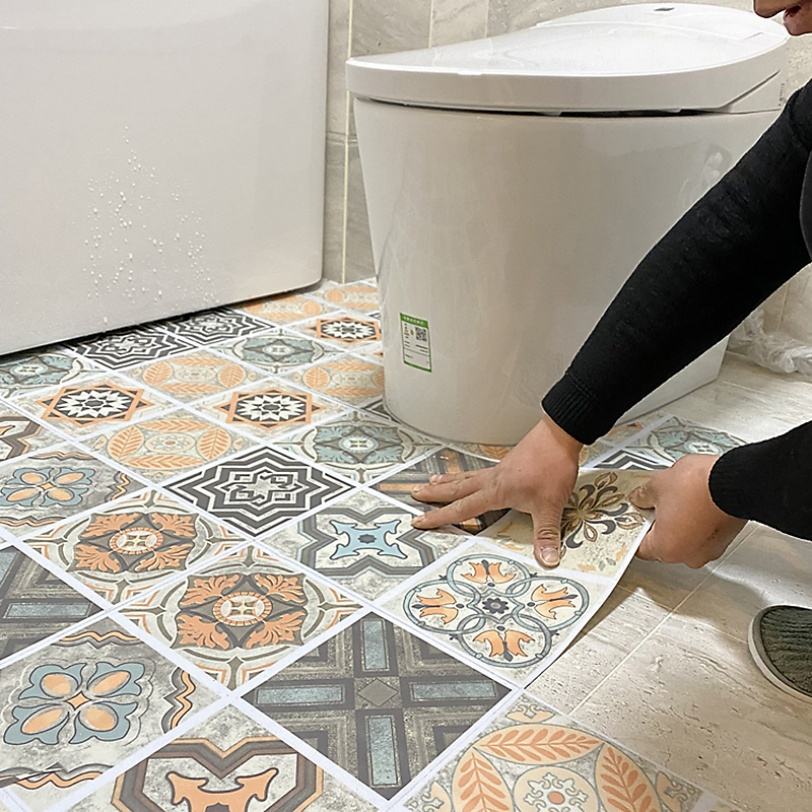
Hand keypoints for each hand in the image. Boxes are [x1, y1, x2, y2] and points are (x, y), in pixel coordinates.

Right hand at [411, 416, 581, 566]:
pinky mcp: (507, 464)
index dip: (439, 517)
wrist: (560, 436)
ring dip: (446, 482)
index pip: (461, 508)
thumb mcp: (550, 506)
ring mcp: (498, 470)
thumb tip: (546, 558)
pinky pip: (478, 472)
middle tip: (414, 495)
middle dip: (433, 494)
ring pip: (464, 477)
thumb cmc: (552, 466)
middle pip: (455, 488)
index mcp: (495, 491)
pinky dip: (465, 475)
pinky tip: (469, 476)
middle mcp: (492, 480)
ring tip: (431, 482)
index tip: (420, 521)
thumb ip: (546, 534)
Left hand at [629, 454, 745, 567]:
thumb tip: (639, 498)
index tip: (632, 519)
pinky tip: (693, 501)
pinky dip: (697, 521)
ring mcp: (711, 549)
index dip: (633, 530)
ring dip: (678, 522)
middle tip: (652, 504)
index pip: (640, 547)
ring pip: (685, 538)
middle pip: (664, 543)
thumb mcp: (657, 485)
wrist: (739, 480)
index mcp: (667, 549)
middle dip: (657, 523)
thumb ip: (642, 496)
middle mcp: (690, 556)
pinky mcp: (726, 538)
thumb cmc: (700, 487)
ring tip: (675, 498)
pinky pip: (703, 533)